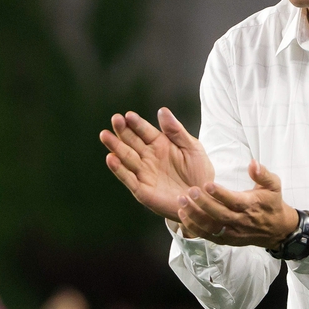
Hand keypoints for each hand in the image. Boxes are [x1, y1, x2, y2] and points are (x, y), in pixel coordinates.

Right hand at [99, 108, 214, 220]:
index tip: (128, 115)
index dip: (137, 123)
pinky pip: (128, 178)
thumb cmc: (198, 171)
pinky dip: (119, 169)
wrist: (202, 198)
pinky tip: (111, 158)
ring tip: (105, 135)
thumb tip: (162, 110)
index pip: (145, 131)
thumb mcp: (192, 148)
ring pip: (126, 157)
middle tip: (115, 119)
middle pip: (132, 141)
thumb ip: (176, 130)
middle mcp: (149, 157)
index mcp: (160, 144)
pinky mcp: (142, 189)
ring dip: (115, 146)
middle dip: (123, 131)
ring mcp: (144, 173)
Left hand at [176, 159, 299, 247]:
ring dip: (195, 216)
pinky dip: (194, 227)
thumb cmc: (272, 203)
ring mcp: (232, 232)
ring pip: (211, 227)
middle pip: (220, 214)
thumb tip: (253, 163)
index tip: (207, 184)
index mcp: (251, 205)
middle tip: (190, 191)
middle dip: (204, 204)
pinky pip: (208, 236)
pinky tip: (183, 215)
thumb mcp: (273, 185)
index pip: (234, 201)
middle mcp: (241, 221)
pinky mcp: (226, 239)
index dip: (221, 194)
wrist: (276, 229)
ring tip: (182, 202)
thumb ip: (262, 174)